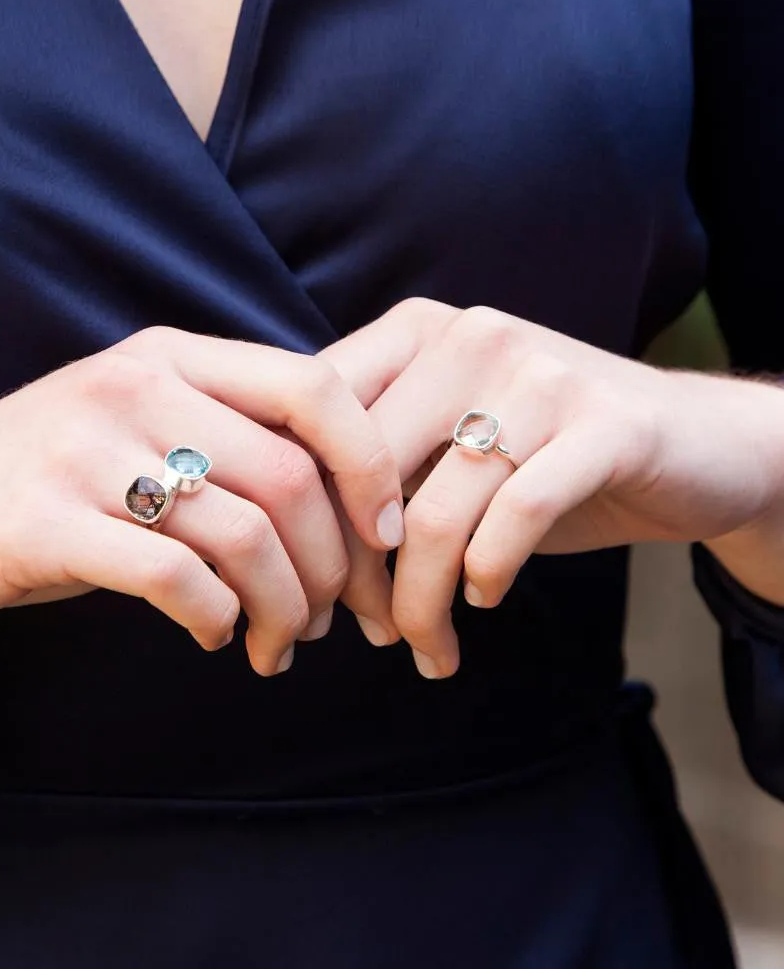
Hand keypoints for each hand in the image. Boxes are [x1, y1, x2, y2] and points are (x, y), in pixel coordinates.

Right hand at [0, 328, 403, 677]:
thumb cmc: (42, 483)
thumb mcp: (132, 429)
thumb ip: (223, 435)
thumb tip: (348, 495)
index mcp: (167, 356)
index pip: (314, 386)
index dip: (373, 464)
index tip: (388, 534)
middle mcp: (130, 386)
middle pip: (290, 474)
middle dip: (334, 563)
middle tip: (330, 618)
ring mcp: (82, 451)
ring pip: (243, 534)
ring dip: (284, 606)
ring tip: (279, 643)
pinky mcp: (42, 523)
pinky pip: (175, 577)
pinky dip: (217, 619)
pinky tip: (216, 637)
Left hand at [322, 299, 783, 676]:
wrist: (689, 443)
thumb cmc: (539, 454)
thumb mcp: (445, 440)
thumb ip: (373, 461)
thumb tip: (286, 538)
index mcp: (416, 331)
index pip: (319, 422)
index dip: (303, 510)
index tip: (311, 578)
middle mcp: (471, 338)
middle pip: (366, 474)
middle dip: (356, 572)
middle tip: (366, 628)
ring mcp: (540, 376)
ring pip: (434, 513)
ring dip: (419, 601)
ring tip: (425, 645)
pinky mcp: (605, 424)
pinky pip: (514, 517)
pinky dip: (487, 575)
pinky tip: (485, 599)